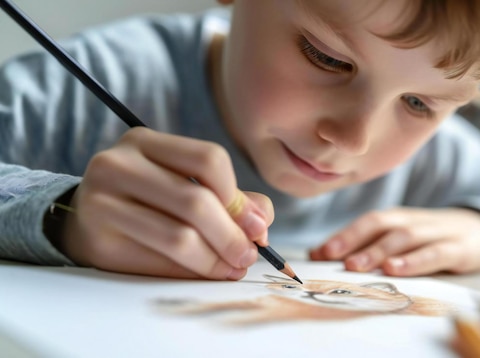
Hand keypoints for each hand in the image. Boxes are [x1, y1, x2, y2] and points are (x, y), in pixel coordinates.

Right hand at [59, 127, 273, 279]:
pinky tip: (206, 273)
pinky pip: (159, 262)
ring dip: (216, 260)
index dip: (238, 196)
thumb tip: (260, 223)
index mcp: (144, 142)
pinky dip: (192, 272)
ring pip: (179, 236)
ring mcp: (102, 201)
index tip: (255, 226)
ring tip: (232, 268)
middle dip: (232, 235)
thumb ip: (229, 198)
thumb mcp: (183, 183)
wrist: (85, 222)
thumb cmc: (147, 200)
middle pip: (196, 200)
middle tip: (248, 256)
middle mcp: (118, 164)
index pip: (208, 159)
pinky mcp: (98, 241)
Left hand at [309, 208, 479, 275]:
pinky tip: (395, 270)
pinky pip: (435, 253)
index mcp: (398, 218)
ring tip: (355, 266)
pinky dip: (414, 261)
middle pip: (380, 225)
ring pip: (404, 238)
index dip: (342, 235)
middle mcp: (413, 221)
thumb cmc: (432, 238)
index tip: (316, 253)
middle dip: (353, 240)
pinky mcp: (459, 249)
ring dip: (377, 251)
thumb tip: (319, 254)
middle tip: (329, 257)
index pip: (366, 222)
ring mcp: (437, 233)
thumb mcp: (402, 237)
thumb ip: (368, 244)